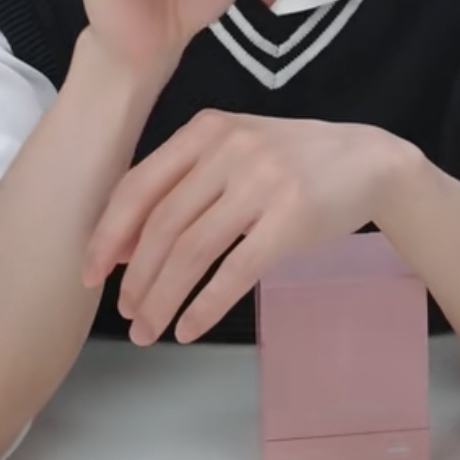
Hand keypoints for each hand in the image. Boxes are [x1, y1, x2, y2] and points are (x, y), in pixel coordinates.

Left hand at [82, 108, 416, 342]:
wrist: (368, 161)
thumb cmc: (291, 161)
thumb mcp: (235, 149)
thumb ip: (184, 182)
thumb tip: (122, 245)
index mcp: (206, 129)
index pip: (140, 184)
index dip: (109, 233)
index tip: (90, 272)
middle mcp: (230, 148)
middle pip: (163, 225)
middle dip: (136, 277)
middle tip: (126, 314)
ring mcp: (262, 181)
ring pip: (192, 251)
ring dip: (162, 298)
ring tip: (149, 329)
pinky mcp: (292, 217)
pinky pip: (235, 270)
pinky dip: (205, 306)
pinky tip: (188, 328)